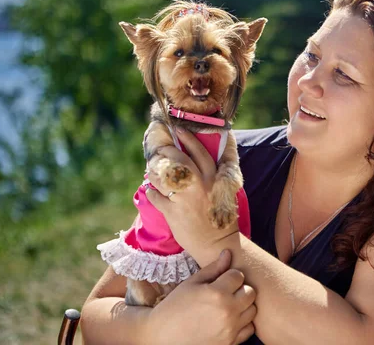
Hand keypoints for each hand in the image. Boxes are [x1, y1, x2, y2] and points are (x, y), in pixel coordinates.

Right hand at [143, 250, 255, 344]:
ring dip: (244, 305)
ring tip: (229, 305)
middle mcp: (227, 311)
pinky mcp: (231, 343)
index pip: (238, 275)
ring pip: (253, 310)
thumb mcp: (191, 283)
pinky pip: (250, 328)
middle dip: (240, 288)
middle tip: (227, 292)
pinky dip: (243, 323)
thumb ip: (213, 268)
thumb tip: (228, 253)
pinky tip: (230, 320)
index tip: (221, 280)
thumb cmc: (175, 306)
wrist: (162, 337)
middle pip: (250, 292)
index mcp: (217, 293)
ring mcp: (230, 329)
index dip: (230, 275)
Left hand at [145, 129, 239, 260]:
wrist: (217, 244)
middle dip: (166, 152)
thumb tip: (194, 163)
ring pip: (163, 177)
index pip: (199, 152)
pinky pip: (155, 197)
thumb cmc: (220, 219)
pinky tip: (151, 191)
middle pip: (178, 160)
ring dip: (154, 172)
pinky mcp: (173, 212)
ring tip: (151, 171)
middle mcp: (199, 185)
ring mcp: (184, 198)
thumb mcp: (222, 193)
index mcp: (213, 179)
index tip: (178, 130)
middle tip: (160, 151)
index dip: (188, 139)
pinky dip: (151, 192)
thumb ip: (210, 178)